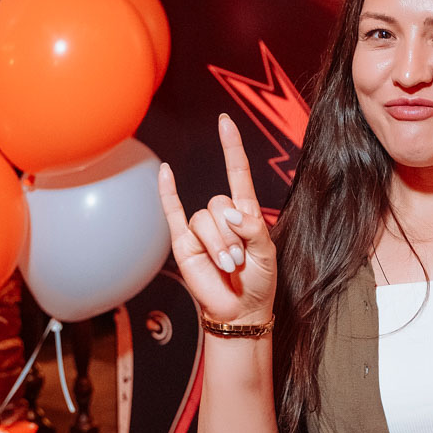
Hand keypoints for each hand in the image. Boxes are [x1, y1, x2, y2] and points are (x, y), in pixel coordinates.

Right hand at [157, 114, 276, 323]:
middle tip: (240, 261)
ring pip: (203, 219)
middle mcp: (222, 216)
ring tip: (229, 266)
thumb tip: (229, 213)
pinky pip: (173, 212)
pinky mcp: (183, 242)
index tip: (225, 122)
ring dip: (219, 245)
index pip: (237, 173)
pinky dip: (167, 192)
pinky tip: (165, 173)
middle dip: (232, 235)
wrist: (240, 310)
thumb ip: (253, 229)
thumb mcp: (267, 254)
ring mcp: (201, 228)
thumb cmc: (258, 281)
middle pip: (220, 204)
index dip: (232, 148)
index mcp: (245, 213)